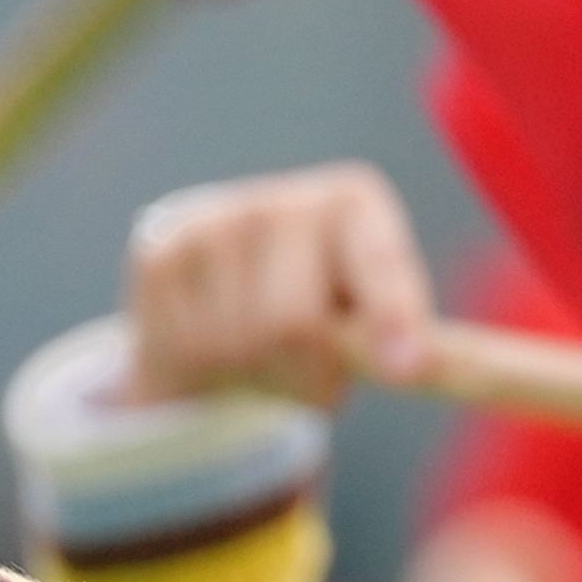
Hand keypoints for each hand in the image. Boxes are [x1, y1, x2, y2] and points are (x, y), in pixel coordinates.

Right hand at [125, 163, 434, 406]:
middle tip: (316, 381)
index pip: (376, 261)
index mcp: (356, 205)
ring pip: (238, 345)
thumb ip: (406, 346)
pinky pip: (186, 348)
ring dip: (258, 381)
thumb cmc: (325, 317)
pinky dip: (205, 373)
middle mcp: (284, 200)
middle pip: (293, 323)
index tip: (409, 371)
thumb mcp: (376, 327)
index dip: (392, 315)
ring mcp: (214, 220)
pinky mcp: (158, 251)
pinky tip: (217, 350)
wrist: (220, 294)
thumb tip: (423, 368)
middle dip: (308, 378)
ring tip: (264, 361)